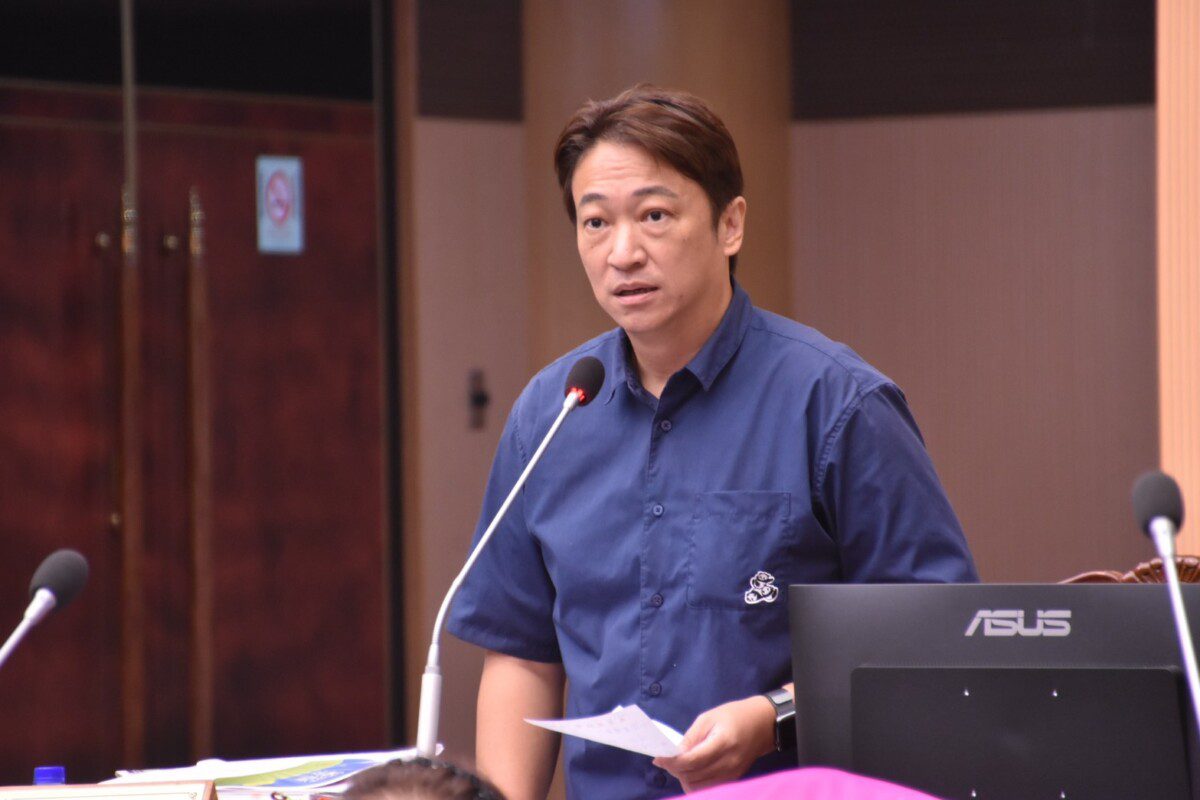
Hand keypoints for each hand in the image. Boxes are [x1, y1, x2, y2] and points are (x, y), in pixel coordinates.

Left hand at [652, 695, 775, 792]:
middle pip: (693, 775)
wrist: (763, 724)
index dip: (672, 762)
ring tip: (677, 764)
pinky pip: (708, 787)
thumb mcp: (709, 718)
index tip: (658, 758)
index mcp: (723, 743)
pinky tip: (690, 770)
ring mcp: (732, 774)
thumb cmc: (734, 716)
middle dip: (675, 770)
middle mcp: (728, 763)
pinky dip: (694, 782)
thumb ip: (691, 737)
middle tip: (665, 759)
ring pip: (699, 786)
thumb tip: (673, 753)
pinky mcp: (733, 779)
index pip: (693, 760)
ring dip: (683, 777)